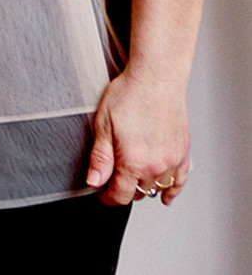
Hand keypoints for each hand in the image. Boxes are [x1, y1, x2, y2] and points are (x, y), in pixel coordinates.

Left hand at [86, 67, 190, 205]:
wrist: (156, 79)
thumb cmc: (129, 95)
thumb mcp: (103, 124)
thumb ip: (100, 157)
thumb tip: (94, 182)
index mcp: (133, 162)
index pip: (121, 195)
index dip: (108, 197)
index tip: (102, 193)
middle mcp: (155, 167)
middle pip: (138, 193)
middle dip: (124, 189)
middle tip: (113, 180)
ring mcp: (171, 162)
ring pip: (156, 188)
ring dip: (144, 188)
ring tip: (132, 181)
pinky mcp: (182, 153)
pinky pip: (180, 182)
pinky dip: (172, 191)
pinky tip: (166, 196)